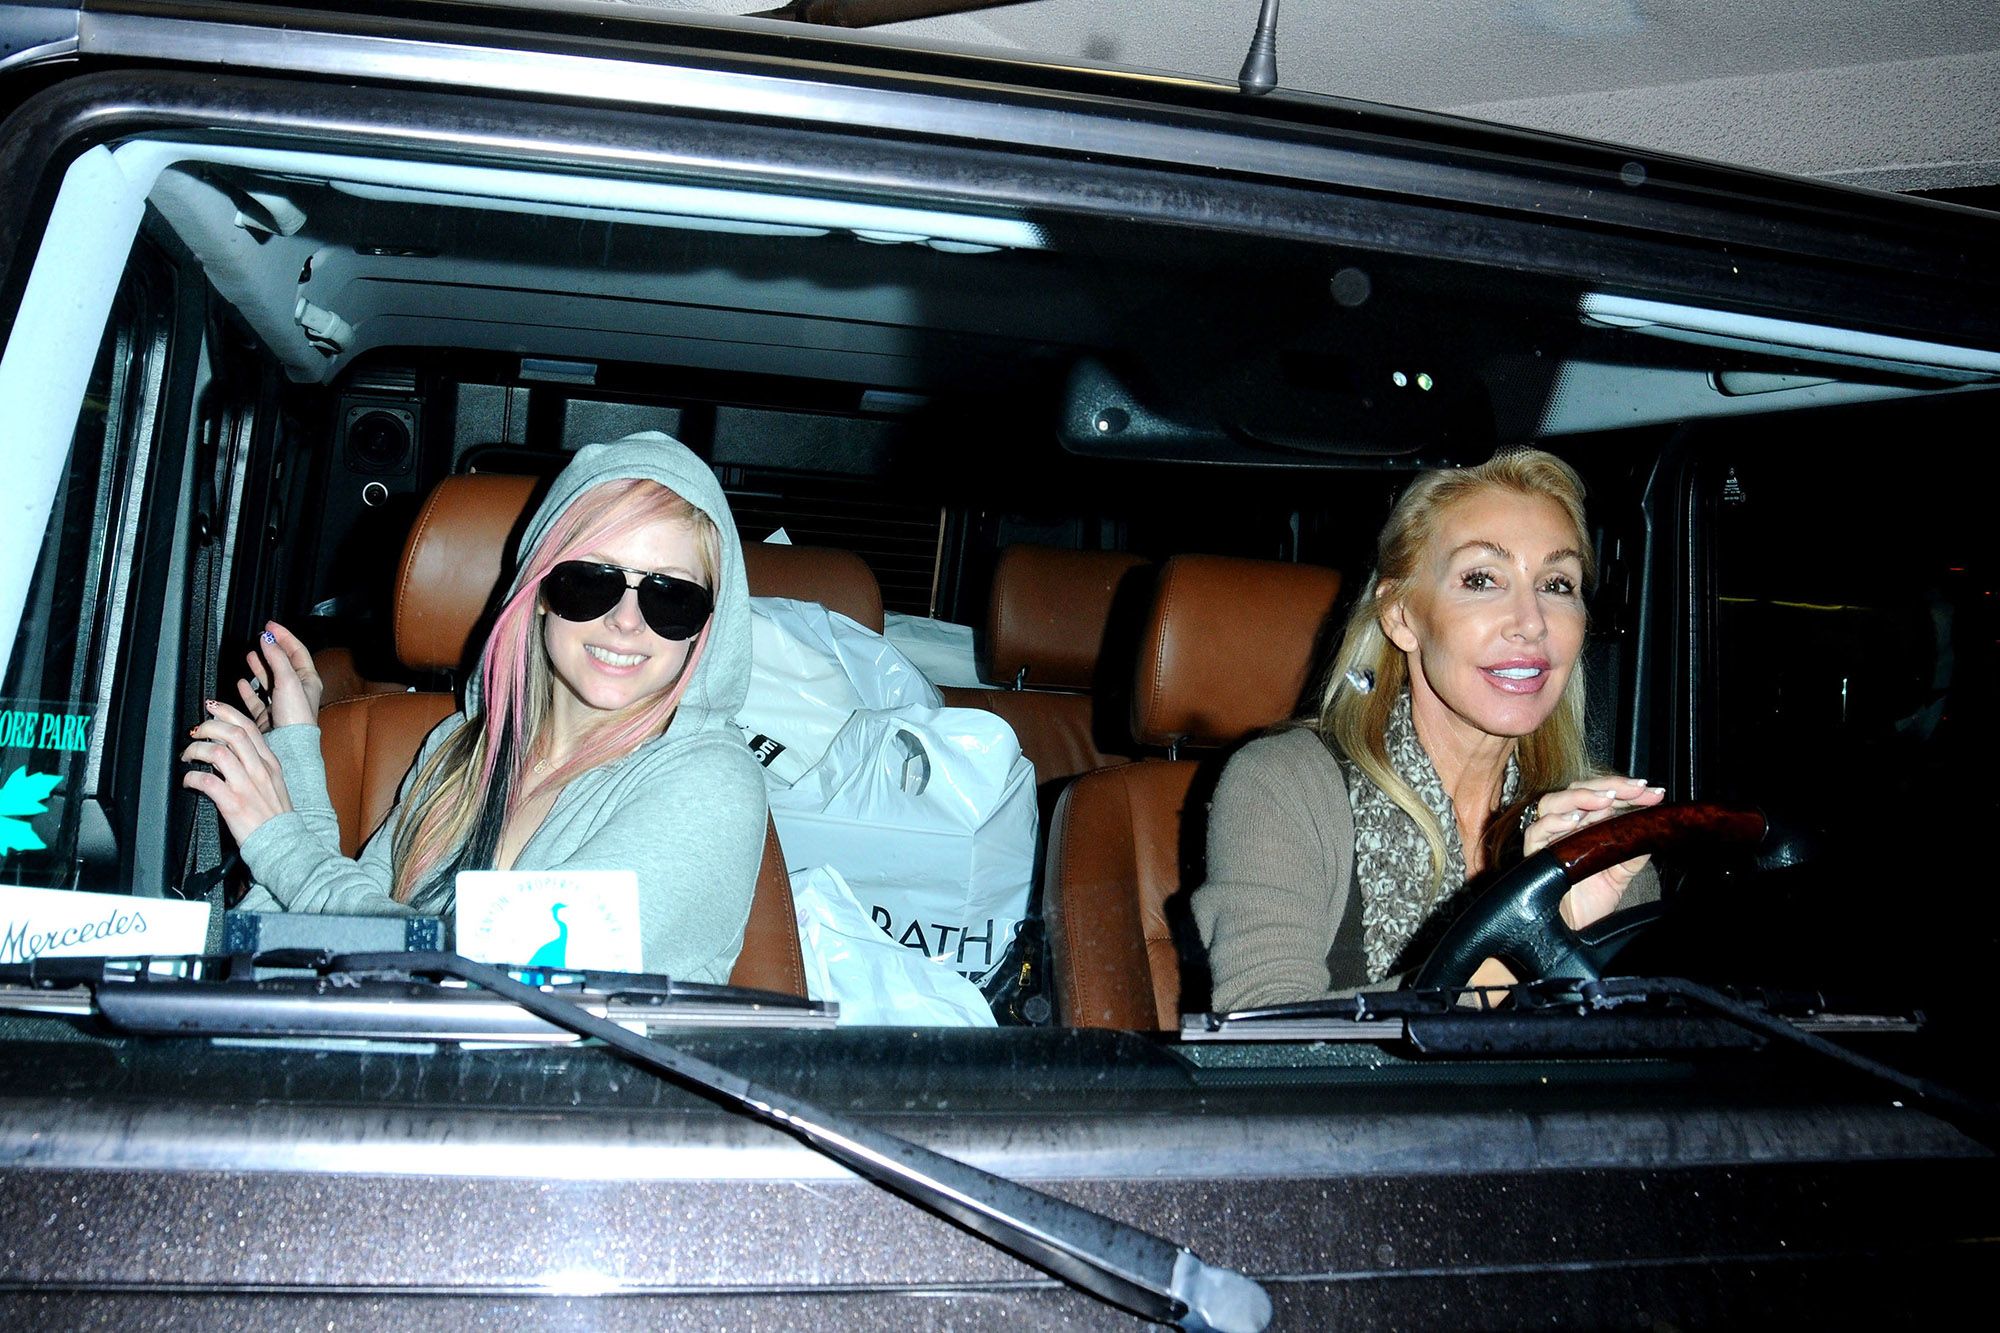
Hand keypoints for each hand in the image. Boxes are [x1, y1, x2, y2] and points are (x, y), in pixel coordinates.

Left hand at [182, 699, 293, 844]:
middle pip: (233, 733)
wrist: (284, 843)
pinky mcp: (233, 803)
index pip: (249, 727)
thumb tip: (232, 751)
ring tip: (187, 755)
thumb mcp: (273, 783)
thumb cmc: (275, 816)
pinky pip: (206, 782)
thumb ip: (256, 765)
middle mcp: (259, 770)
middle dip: (208, 726)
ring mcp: (246, 786)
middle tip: (194, 731)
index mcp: (269, 763)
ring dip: (196, 750)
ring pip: (218, 753)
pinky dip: (191, 777)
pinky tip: (188, 780)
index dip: (227, 712)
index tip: (212, 708)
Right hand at [236, 621, 322, 731]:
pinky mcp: (268, 716)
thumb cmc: (296, 716)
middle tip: (259, 638)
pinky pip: (256, 699)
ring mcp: (281, 703)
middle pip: (282, 663)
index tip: (270, 625)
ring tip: (250, 656)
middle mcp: (296, 690)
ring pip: (269, 679)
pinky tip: (242, 682)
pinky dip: (248, 690)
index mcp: (308, 680)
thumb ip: (277, 658)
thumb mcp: (288, 680)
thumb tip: (269, 639)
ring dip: (259, 667)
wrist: (288, 744)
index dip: (284, 636)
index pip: (297, 651)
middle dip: (270, 650)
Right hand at [1521, 775, 1665, 931]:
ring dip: (1580, 797)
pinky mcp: (1535, 855)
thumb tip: (1654, 824)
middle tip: (1637, 790)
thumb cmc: (1593, 897)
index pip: (1602, 795)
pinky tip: (1574, 820)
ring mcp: (1548, 838)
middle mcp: (1565, 826)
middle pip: (1577, 789)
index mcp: (1585, 823)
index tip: (1654, 792)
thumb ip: (1633, 845)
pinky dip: (1553, 821)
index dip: (1627, 790)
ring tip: (1606, 800)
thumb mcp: (1624, 868)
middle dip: (1610, 786)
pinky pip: (1536, 831)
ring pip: (1552, 802)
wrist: (1578, 929)